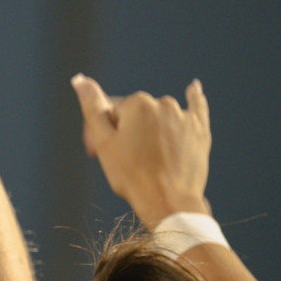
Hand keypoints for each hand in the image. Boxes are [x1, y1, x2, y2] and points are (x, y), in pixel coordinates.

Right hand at [74, 74, 211, 227]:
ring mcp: (184, 116)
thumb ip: (92, 107)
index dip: (105, 133)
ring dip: (151, 129)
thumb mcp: (103, 141)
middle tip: (121, 160)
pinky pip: (196, 107)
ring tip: (146, 157)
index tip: (99, 153)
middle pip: (137, 114)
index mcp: (137, 104)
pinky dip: (194, 97)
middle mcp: (163, 104)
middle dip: (128, 132)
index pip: (114, 113)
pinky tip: (193, 88)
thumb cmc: (131, 174)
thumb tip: (81, 80)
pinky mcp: (200, 130)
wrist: (167, 200)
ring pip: (160, 116)